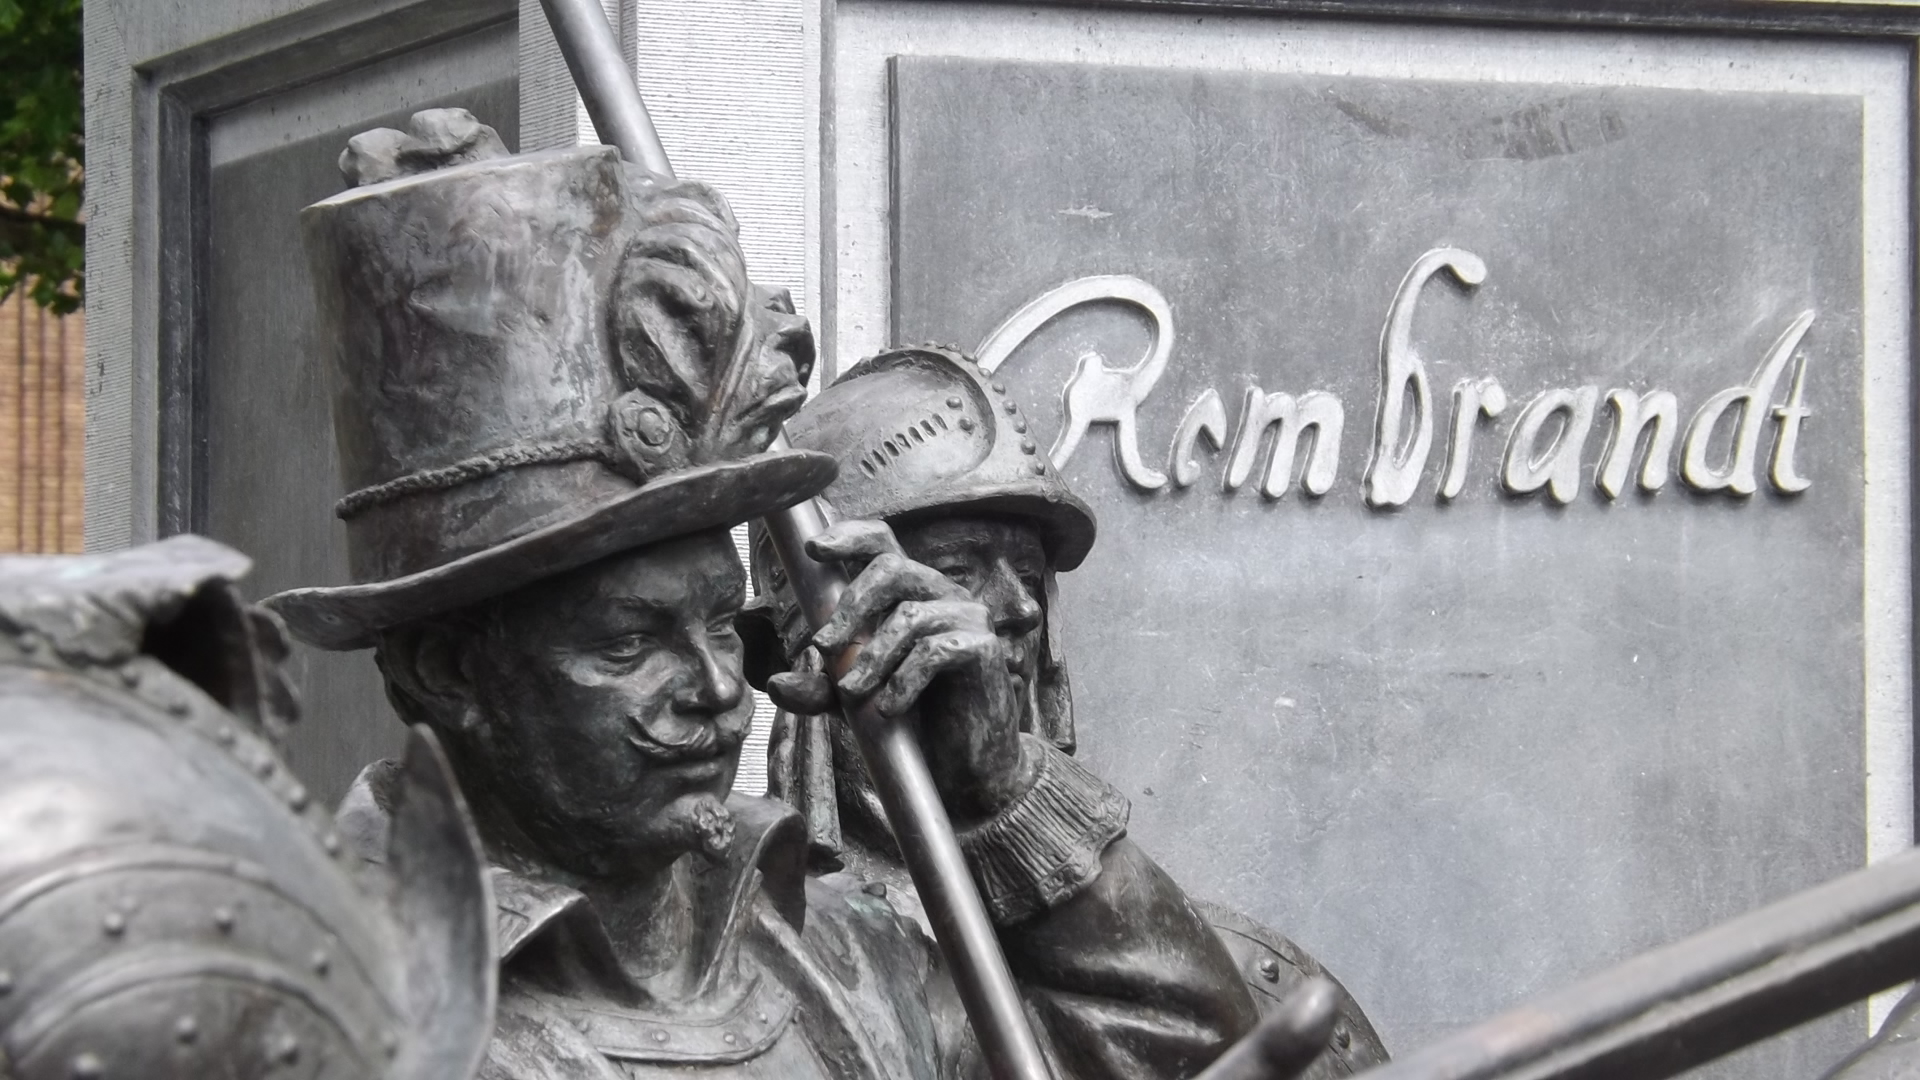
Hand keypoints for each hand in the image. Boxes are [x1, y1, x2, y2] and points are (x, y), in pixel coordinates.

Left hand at [765, 519, 1036, 824]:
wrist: (960, 765)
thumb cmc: (913, 719)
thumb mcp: (854, 702)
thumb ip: (819, 689)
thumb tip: (777, 683)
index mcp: (911, 592)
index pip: (883, 542)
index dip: (850, 535)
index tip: (814, 548)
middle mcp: (942, 594)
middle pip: (893, 568)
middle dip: (851, 607)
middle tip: (823, 647)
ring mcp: (968, 617)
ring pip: (911, 616)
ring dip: (873, 658)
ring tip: (852, 694)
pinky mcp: (984, 648)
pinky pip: (936, 651)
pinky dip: (903, 681)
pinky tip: (888, 710)